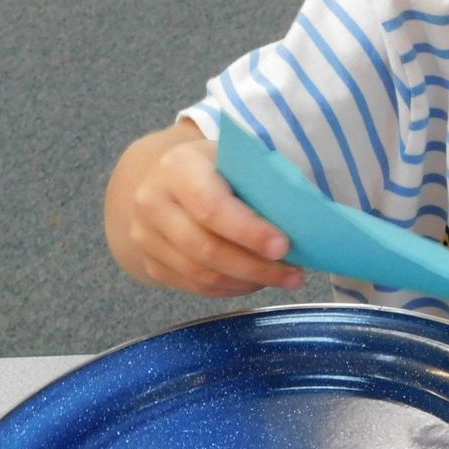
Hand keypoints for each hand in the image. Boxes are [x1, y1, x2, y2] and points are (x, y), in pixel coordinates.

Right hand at [115, 131, 303, 295]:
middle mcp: (152, 203)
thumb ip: (262, 183)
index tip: (283, 246)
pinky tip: (256, 281)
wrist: (159, 181)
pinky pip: (196, 287)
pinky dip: (231, 288)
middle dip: (256, 266)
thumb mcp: (235, 160)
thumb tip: (303, 220)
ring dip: (248, 282)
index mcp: (177, 168)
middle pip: (206, 249)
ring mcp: (145, 238)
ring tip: (284, 279)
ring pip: (201, 274)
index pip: (212, 208)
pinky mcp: (150, 265)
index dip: (249, 232)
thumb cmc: (212, 169)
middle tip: (294, 274)